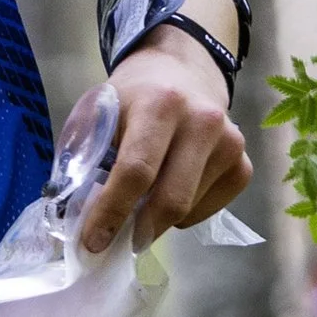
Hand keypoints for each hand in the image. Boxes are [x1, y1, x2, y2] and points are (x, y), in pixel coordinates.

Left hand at [74, 28, 251, 253]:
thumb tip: (74, 219)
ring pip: (187, 210)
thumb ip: (85, 160)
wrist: (179, 73)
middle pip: (171, 199)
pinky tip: (168, 190)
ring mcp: (230, 144)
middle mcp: (202, 122)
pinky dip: (182, 215)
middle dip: (138, 230)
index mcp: (160, 104)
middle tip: (115, 243)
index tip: (93, 241)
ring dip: (157, 220)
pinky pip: (207, 210)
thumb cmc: (129, 100)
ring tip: (140, 201)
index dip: (112, 211)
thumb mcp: (96, 115)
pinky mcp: (242, 165)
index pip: (136, 171)